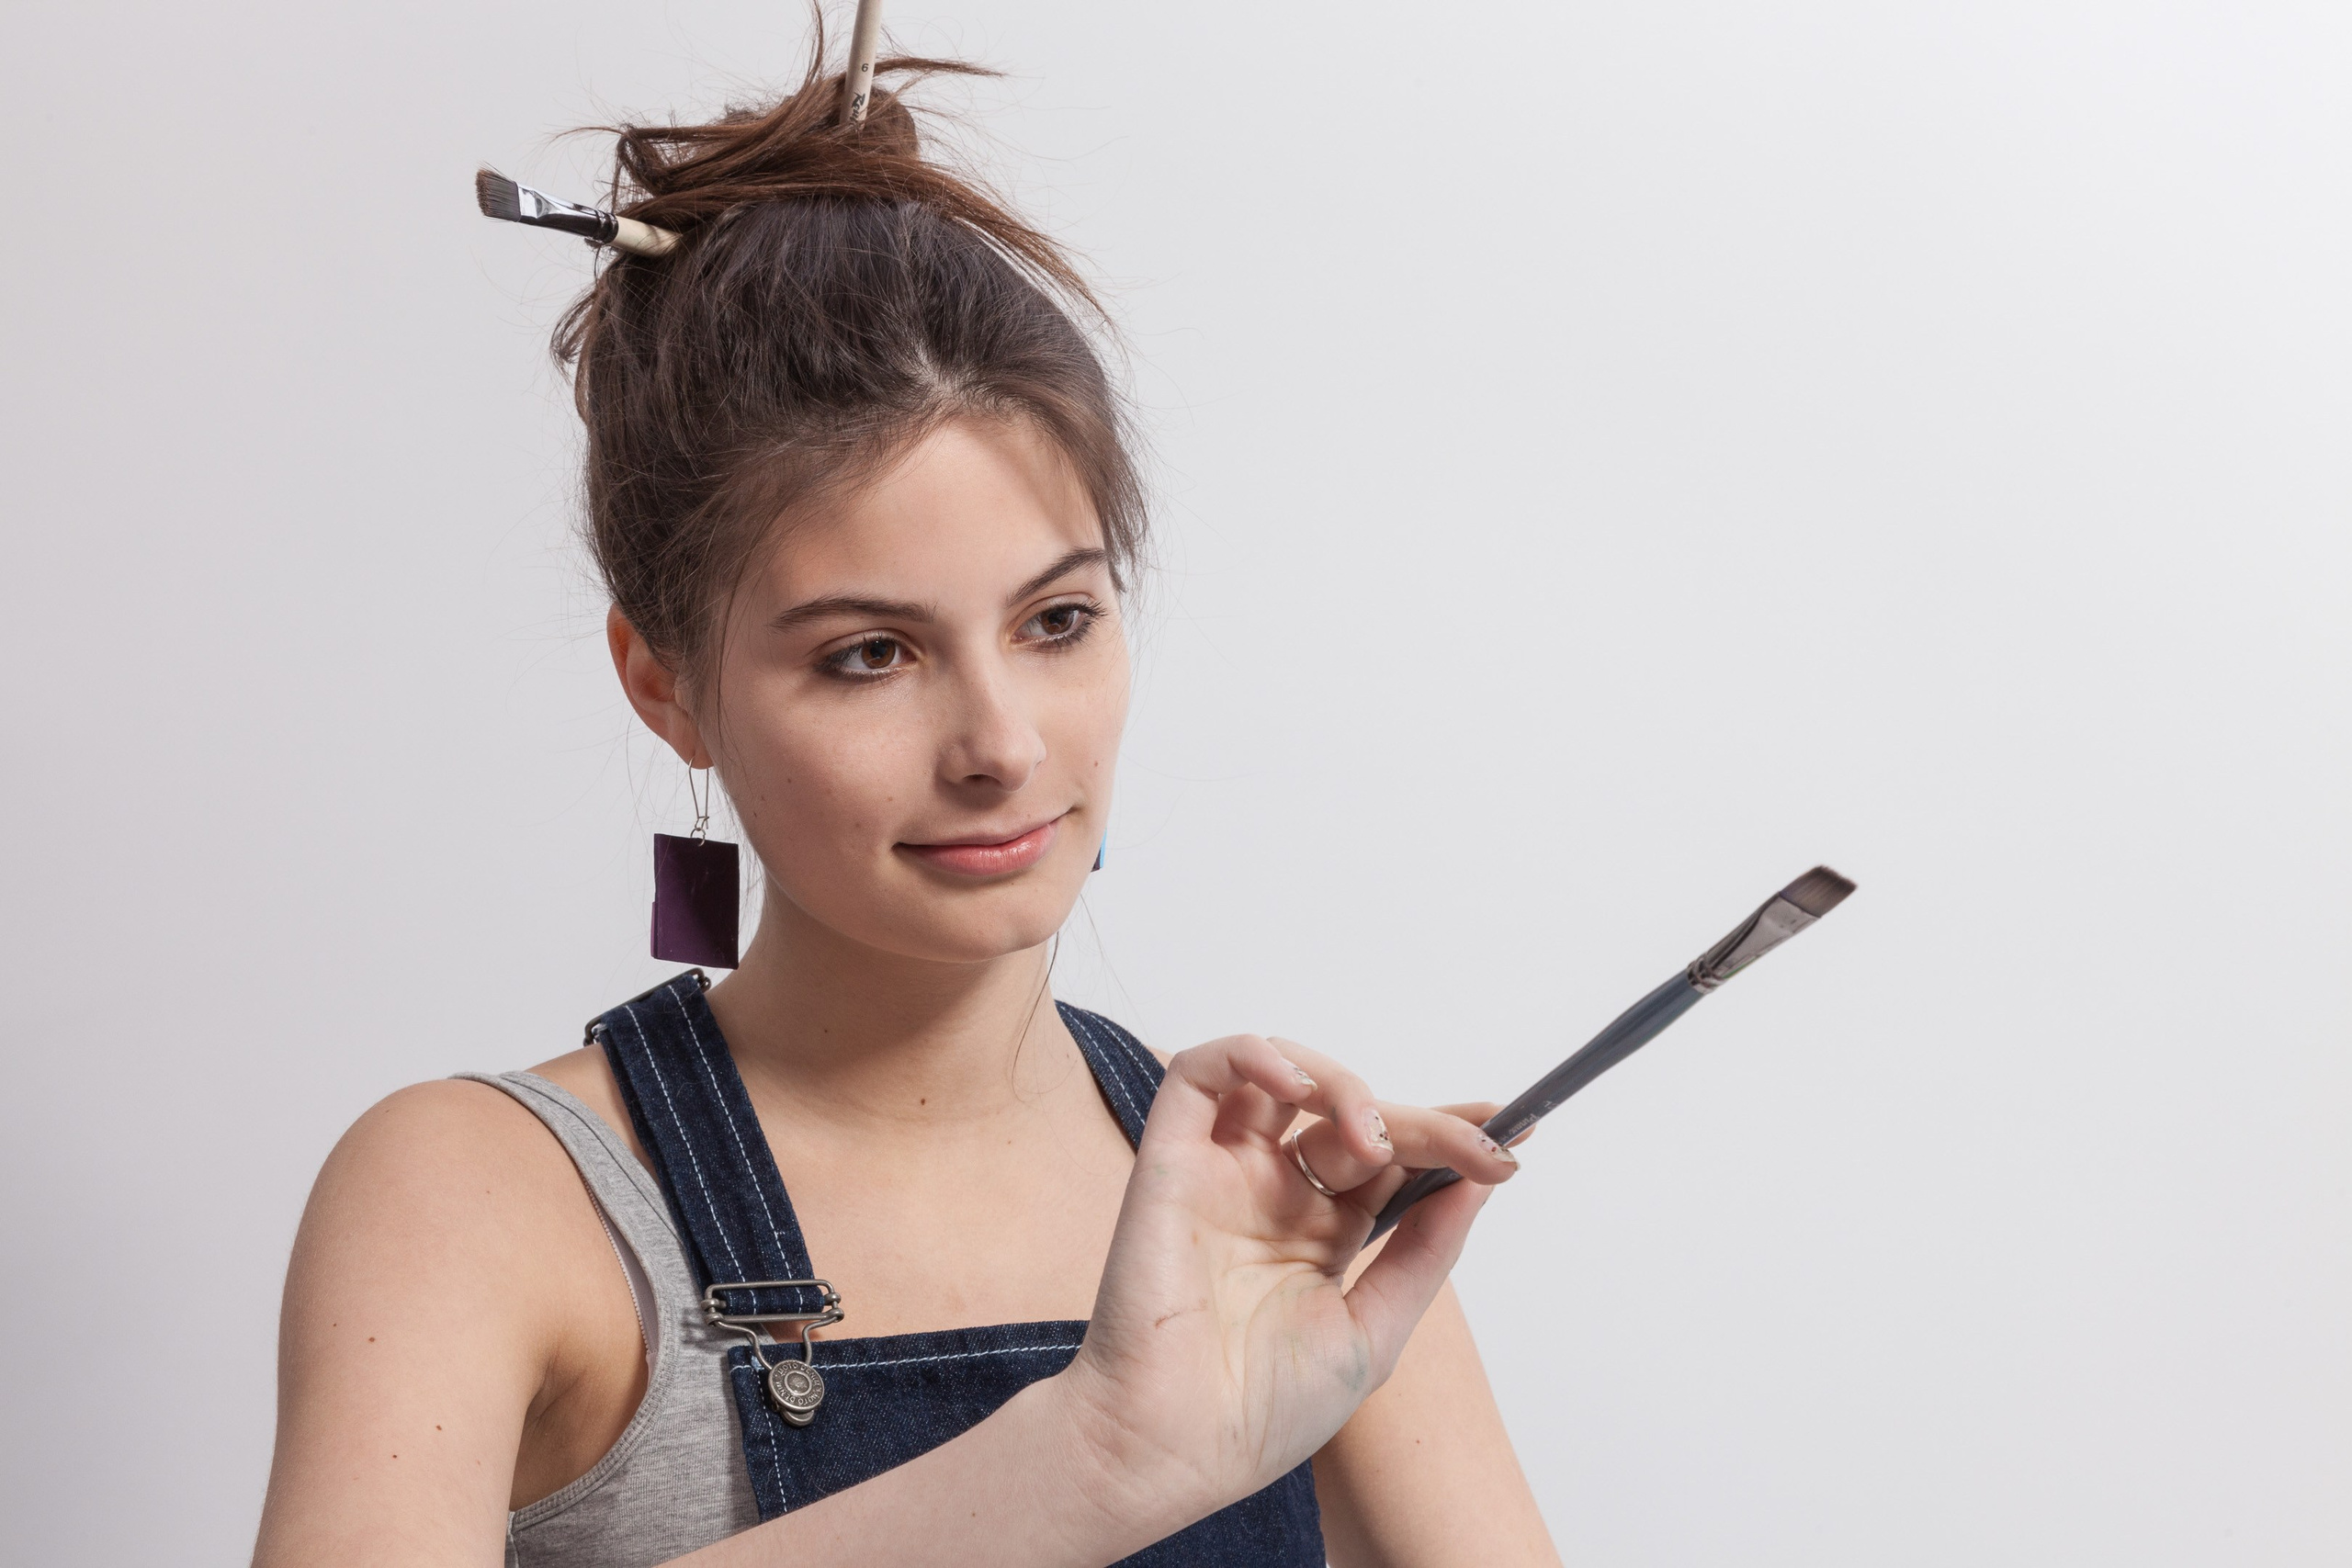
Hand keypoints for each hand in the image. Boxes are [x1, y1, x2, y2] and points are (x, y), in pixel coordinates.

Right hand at [1053, 1035, 1519, 1537]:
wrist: (1174, 1449)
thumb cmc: (1262, 1413)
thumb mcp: (1374, 1332)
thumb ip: (1423, 1251)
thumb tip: (1481, 1181)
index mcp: (1319, 1235)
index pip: (1389, 1161)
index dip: (1445, 1137)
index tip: (1507, 1134)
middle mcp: (1272, 1195)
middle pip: (1352, 1119)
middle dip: (1422, 1123)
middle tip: (1474, 1143)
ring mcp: (1222, 1173)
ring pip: (1283, 1078)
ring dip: (1342, 1086)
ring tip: (1374, 1140)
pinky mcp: (1171, 1159)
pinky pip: (1201, 1075)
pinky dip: (1250, 1054)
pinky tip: (1296, 1087)